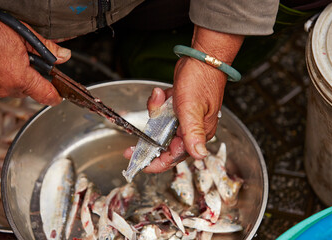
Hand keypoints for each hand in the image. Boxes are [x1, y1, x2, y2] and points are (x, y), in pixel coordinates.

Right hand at [0, 11, 70, 104]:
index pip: (46, 94)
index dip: (55, 96)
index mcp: (19, 77)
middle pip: (27, 90)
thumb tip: (63, 55)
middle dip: (29, 79)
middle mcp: (5, 88)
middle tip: (23, 62)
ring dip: (12, 78)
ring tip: (4, 60)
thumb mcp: (24, 35)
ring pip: (11, 89)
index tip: (58, 97)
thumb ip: (47, 48)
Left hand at [124, 26, 243, 172]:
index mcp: (197, 133)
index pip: (175, 157)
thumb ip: (193, 133)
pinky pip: (162, 113)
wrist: (201, 58)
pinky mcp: (179, 109)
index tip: (140, 165)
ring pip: (161, 128)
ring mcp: (185, 119)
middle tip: (131, 148)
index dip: (157, 163)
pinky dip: (159, 104)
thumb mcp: (192, 108)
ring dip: (155, 114)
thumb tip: (200, 155)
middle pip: (165, 145)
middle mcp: (192, 129)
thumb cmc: (201, 80)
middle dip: (149, 142)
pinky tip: (161, 94)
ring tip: (158, 98)